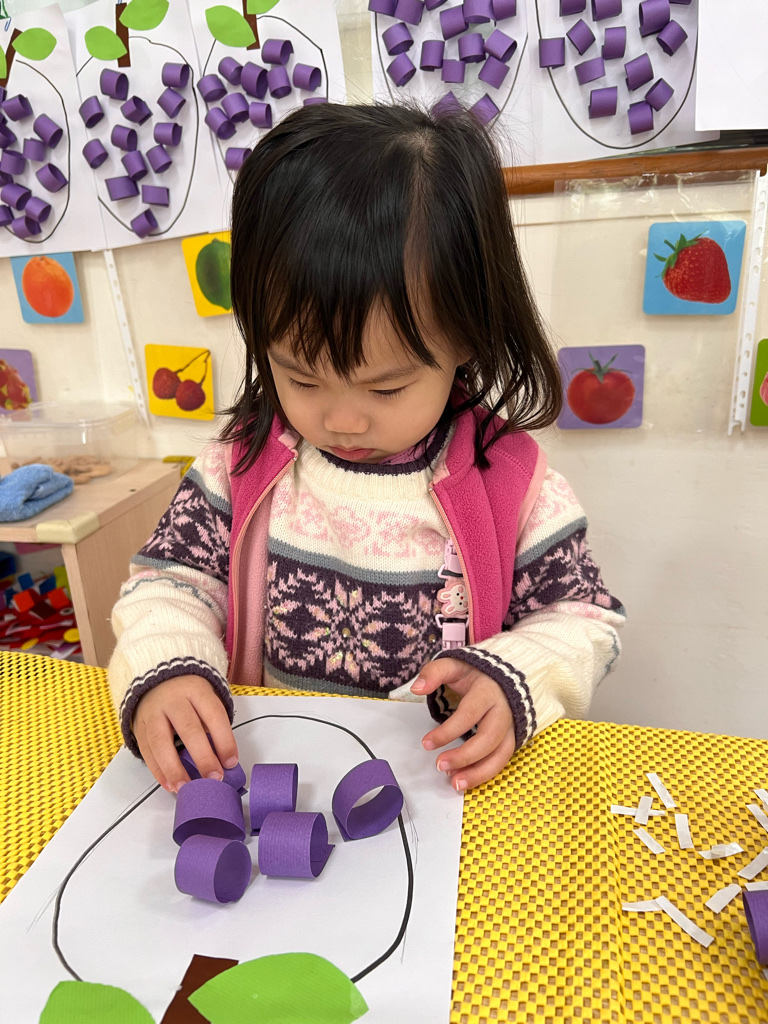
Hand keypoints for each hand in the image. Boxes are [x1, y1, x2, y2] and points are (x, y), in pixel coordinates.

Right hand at [133, 674, 237, 792]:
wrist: (158, 682)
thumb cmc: (189, 696)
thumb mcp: (205, 700)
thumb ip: (213, 726)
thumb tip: (224, 760)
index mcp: (196, 690)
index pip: (213, 715)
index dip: (224, 740)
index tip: (231, 762)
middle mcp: (173, 700)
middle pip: (189, 729)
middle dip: (203, 757)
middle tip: (214, 778)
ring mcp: (153, 713)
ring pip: (161, 743)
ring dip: (175, 769)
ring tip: (186, 787)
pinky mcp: (139, 727)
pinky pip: (147, 751)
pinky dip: (158, 771)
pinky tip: (170, 785)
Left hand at [411, 658, 514, 792]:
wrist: (504, 676)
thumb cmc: (475, 673)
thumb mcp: (454, 665)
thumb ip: (434, 673)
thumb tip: (416, 688)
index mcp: (488, 691)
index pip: (469, 715)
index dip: (447, 732)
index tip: (426, 743)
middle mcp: (504, 710)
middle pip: (489, 739)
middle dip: (465, 756)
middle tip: (439, 766)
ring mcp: (511, 726)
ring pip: (501, 754)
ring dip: (479, 773)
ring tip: (455, 783)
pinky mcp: (513, 738)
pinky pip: (502, 760)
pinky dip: (486, 773)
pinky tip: (465, 779)